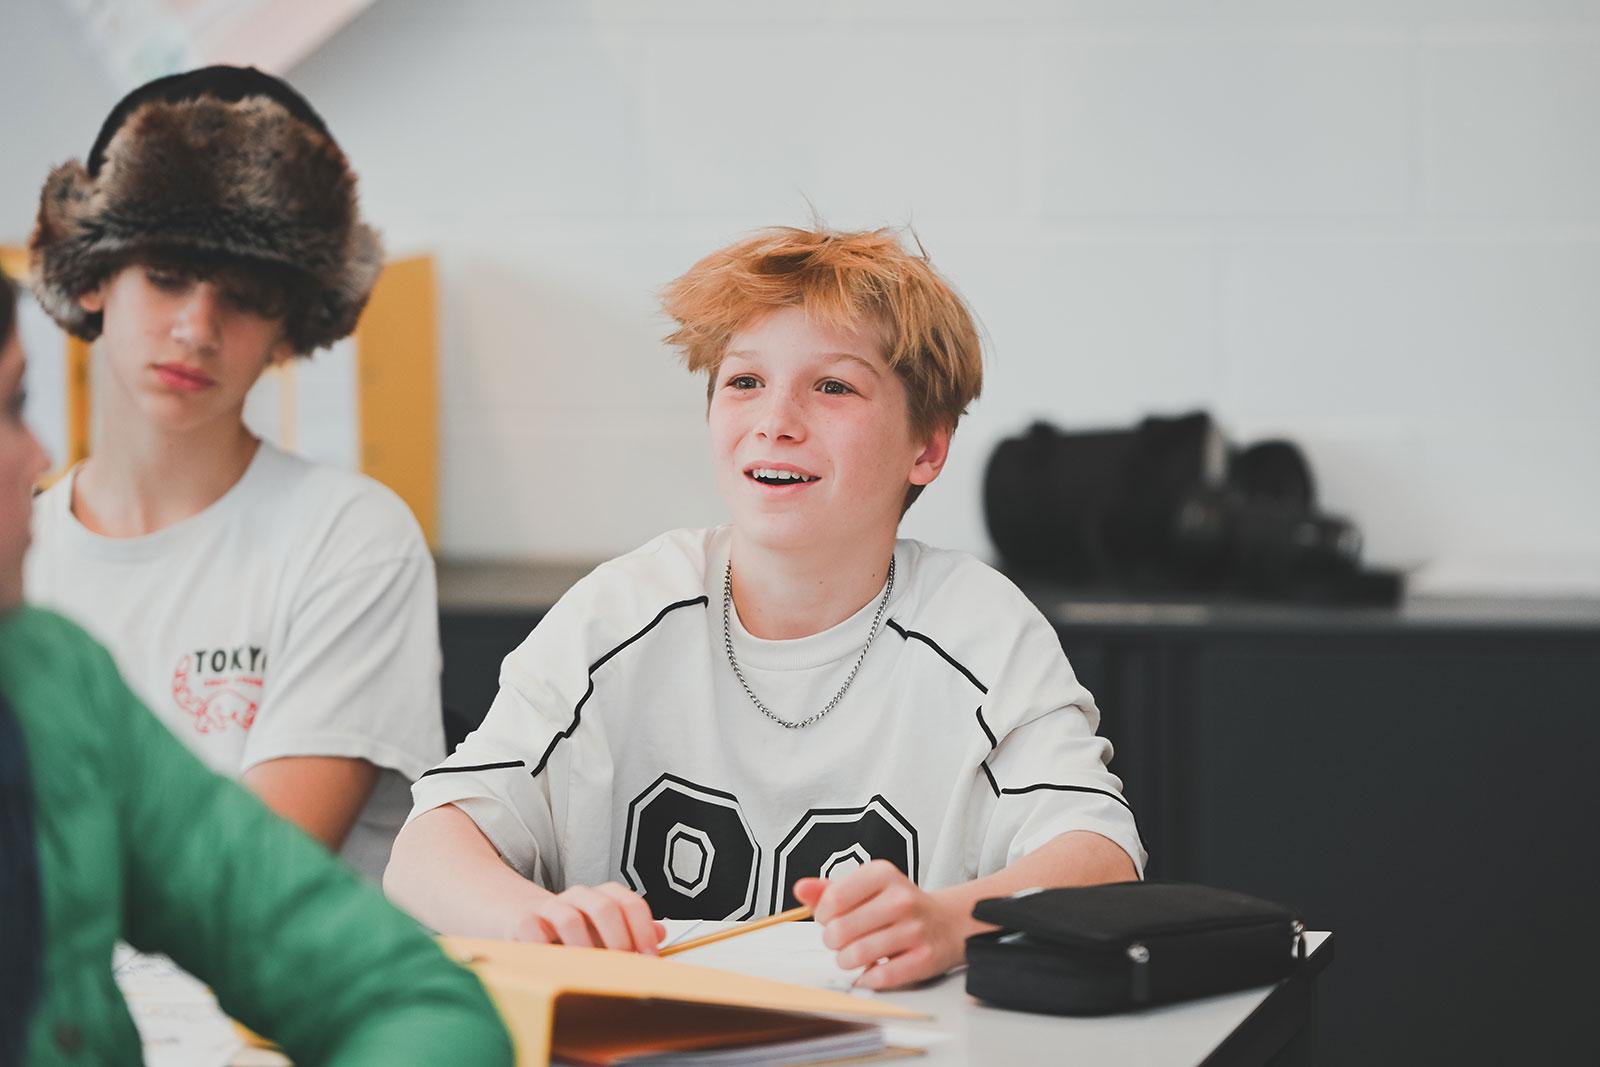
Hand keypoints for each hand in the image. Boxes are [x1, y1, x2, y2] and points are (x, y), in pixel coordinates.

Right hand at [510, 882, 664, 953]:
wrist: (507, 910)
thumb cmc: (558, 926)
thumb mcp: (595, 926)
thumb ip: (627, 929)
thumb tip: (660, 933)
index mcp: (597, 898)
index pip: (627, 901)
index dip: (642, 927)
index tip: (649, 955)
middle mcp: (575, 899)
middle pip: (604, 906)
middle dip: (619, 938)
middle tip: (624, 964)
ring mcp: (547, 908)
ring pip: (571, 919)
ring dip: (586, 948)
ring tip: (591, 970)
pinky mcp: (521, 922)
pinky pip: (534, 931)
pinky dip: (546, 948)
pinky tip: (554, 965)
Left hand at [793, 861, 965, 989]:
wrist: (947, 922)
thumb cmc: (898, 906)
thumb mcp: (866, 887)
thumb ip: (829, 889)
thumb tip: (800, 888)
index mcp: (882, 874)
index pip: (832, 899)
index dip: (822, 916)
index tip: (829, 919)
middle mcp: (901, 899)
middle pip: (840, 930)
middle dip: (833, 941)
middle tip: (841, 940)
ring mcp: (915, 929)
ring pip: (857, 955)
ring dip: (847, 961)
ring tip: (853, 955)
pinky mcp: (924, 958)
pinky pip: (880, 976)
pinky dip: (868, 978)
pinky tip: (871, 969)